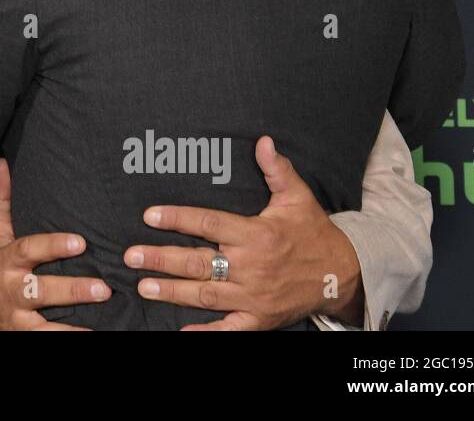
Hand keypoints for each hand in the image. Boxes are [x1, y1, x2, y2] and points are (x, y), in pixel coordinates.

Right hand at [0, 159, 109, 330]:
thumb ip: (1, 201)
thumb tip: (3, 164)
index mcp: (5, 260)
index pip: (29, 251)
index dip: (53, 246)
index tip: (80, 242)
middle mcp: (10, 290)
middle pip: (41, 290)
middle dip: (72, 289)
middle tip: (103, 287)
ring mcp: (15, 319)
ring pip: (45, 324)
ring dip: (73, 323)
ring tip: (103, 316)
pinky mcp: (21, 338)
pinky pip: (46, 341)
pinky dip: (68, 338)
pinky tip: (94, 336)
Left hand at [124, 136, 363, 329]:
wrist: (343, 275)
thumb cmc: (313, 233)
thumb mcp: (298, 198)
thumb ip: (277, 170)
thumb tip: (263, 141)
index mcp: (256, 234)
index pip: (209, 224)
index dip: (178, 219)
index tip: (149, 215)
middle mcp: (252, 266)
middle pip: (199, 262)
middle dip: (162, 259)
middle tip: (131, 256)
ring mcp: (254, 296)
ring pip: (206, 294)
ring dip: (172, 291)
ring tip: (143, 285)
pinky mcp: (259, 318)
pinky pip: (230, 329)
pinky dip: (207, 332)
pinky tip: (181, 332)